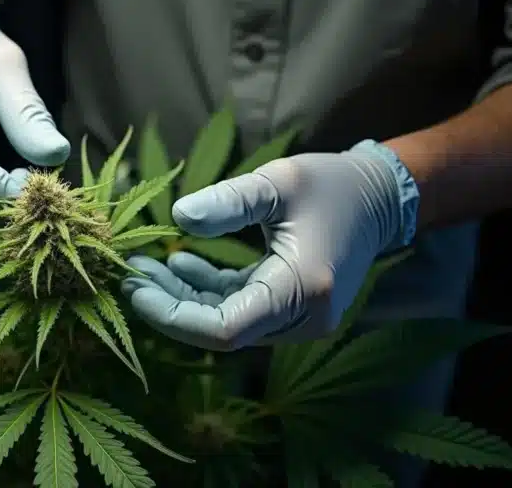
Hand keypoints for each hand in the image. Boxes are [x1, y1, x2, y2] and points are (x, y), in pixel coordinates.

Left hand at [121, 141, 418, 350]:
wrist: (380, 199)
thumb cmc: (331, 184)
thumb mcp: (279, 181)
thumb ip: (230, 200)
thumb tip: (178, 217)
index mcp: (302, 291)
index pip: (224, 329)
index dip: (172, 316)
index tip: (135, 287)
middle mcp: (303, 318)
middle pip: (221, 330)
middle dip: (171, 306)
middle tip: (131, 276)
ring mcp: (299, 320)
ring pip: (228, 322)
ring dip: (185, 299)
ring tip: (146, 267)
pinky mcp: (292, 311)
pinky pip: (241, 311)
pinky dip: (209, 293)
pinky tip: (180, 266)